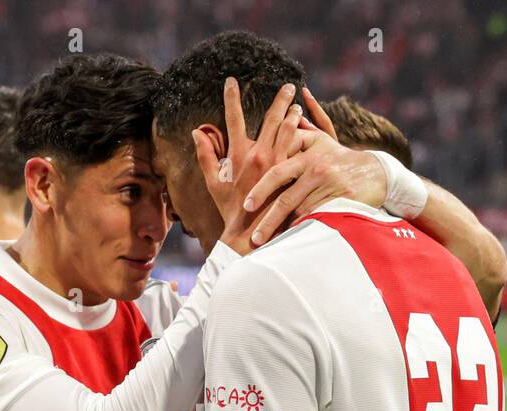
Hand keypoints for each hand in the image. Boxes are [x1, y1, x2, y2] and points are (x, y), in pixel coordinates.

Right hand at [194, 78, 307, 255]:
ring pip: (289, 131)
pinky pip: (298, 150)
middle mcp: (259, 154)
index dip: (231, 97)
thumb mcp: (212, 182)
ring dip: (294, 116)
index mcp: (238, 154)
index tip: (232, 80)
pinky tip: (309, 130)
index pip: (233, 118)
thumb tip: (197, 131)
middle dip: (279, 99)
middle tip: (288, 85)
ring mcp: (277, 163)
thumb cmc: (230, 209)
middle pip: (271, 119)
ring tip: (298, 105)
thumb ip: (205, 155)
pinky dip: (303, 138)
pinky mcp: (290, 173)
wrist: (249, 233)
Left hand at [242, 87, 389, 245]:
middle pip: (286, 199)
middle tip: (254, 237)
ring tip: (270, 243)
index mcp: (306, 157)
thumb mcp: (321, 141)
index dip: (260, 190)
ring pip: (300, 213)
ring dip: (284, 229)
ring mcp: (329, 188)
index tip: (247, 205)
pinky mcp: (340, 202)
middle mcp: (316, 171)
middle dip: (268, 220)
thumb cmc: (339, 157)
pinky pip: (317, 219)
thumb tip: (279, 123)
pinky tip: (291, 240)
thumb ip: (298, 135)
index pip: (277, 173)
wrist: (375, 171)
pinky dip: (304, 229)